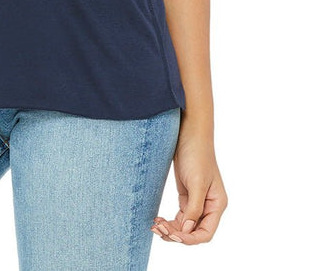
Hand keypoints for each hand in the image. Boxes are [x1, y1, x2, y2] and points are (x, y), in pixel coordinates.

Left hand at [151, 124, 227, 244]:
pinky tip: (158, 219)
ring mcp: (197, 200)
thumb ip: (194, 208)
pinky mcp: (187, 194)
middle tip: (158, 228)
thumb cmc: (197, 154)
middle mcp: (209, 205)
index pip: (205, 233)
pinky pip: (180, 215)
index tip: (172, 235)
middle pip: (193, 231)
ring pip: (185, 225)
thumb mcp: (196, 182)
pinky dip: (170, 220)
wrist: (188, 133)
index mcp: (217, 204)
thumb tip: (188, 231)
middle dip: (176, 234)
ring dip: (171, 228)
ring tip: (155, 225)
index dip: (189, 239)